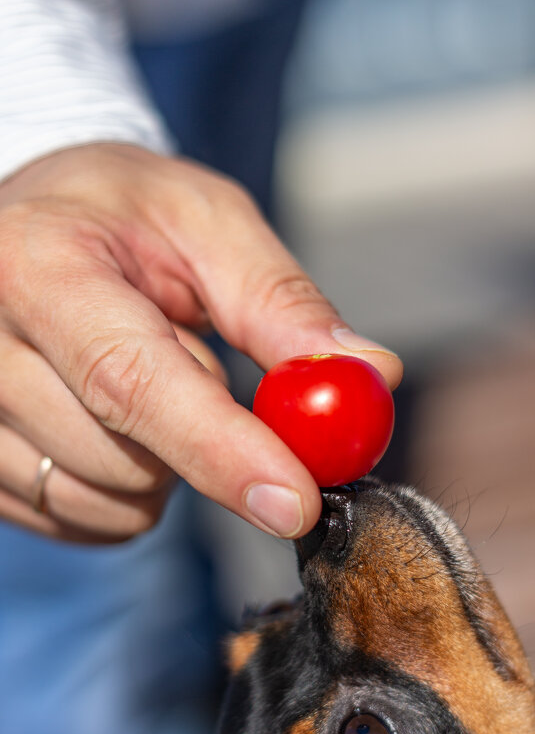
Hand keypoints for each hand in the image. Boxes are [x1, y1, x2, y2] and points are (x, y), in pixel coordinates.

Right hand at [0, 144, 401, 541]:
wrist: (36, 224)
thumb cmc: (122, 213)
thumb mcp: (208, 225)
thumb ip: (282, 303)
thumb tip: (370, 376)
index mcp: (38, 265)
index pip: (129, 379)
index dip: (219, 449)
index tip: (297, 501)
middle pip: (124, 457)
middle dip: (202, 439)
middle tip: (193, 362)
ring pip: (108, 502)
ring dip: (164, 464)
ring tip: (143, 381)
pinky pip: (80, 520)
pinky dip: (128, 490)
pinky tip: (114, 423)